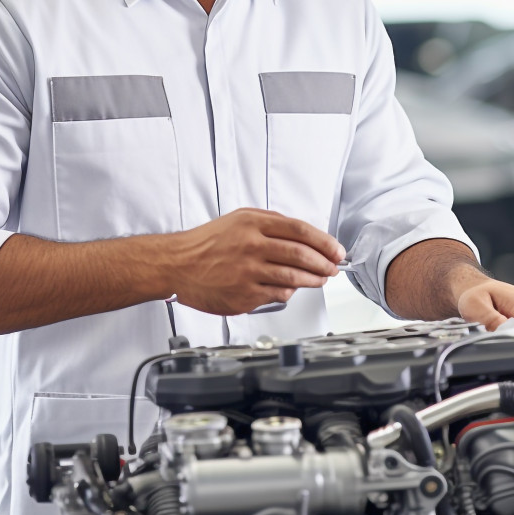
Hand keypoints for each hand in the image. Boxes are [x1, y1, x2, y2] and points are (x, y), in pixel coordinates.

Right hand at [167, 208, 344, 315]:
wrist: (177, 264)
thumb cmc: (206, 243)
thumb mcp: (237, 219)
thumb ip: (269, 223)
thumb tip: (301, 235)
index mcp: (252, 223)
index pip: (299, 230)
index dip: (323, 241)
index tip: (336, 249)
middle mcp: (251, 246)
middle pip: (301, 254)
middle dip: (324, 263)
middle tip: (333, 267)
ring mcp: (248, 272)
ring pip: (293, 277)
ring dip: (313, 280)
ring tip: (320, 279)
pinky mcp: (245, 295)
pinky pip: (277, 295)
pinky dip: (289, 293)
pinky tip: (291, 289)